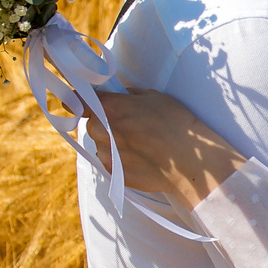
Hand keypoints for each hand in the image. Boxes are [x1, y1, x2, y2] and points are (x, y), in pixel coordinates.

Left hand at [89, 88, 248, 209]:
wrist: (190, 161)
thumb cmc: (176, 124)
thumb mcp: (154, 96)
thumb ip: (129, 95)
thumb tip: (119, 95)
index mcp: (111, 107)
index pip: (79, 101)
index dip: (77, 100)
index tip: (78, 102)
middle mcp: (102, 130)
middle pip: (91, 124)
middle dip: (104, 122)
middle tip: (128, 125)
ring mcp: (106, 153)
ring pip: (100, 143)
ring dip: (111, 141)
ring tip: (138, 144)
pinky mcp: (112, 171)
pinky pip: (108, 160)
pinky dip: (118, 158)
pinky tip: (140, 157)